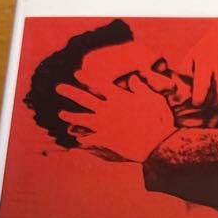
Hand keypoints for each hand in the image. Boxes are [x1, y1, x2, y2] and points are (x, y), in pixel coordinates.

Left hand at [56, 76, 174, 162]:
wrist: (158, 144)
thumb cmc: (159, 120)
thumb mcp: (153, 98)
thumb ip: (140, 88)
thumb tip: (132, 79)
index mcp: (118, 96)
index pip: (98, 83)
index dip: (86, 78)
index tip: (77, 74)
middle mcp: (107, 108)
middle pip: (84, 98)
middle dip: (70, 91)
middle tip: (58, 87)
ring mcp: (104, 124)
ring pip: (82, 118)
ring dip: (71, 116)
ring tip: (61, 114)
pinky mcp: (106, 139)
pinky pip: (90, 139)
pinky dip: (83, 139)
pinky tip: (78, 140)